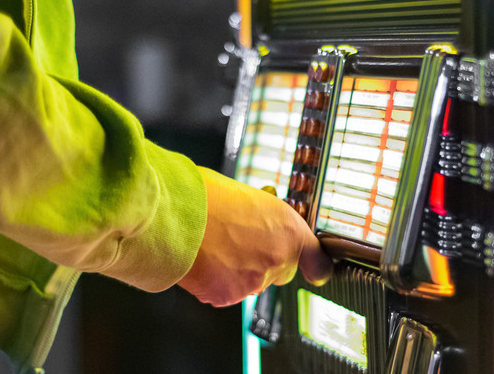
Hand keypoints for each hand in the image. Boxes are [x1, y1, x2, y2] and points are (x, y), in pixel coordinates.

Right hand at [177, 167, 332, 306]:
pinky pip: (225, 293)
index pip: (318, 261)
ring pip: (251, 284)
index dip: (315, 266)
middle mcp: (277, 259)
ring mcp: (253, 282)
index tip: (317, 270)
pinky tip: (204, 260)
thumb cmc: (209, 196)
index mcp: (289, 231)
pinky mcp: (227, 296)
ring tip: (214, 246)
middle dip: (265, 262)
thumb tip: (264, 224)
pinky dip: (215, 282)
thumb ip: (267, 219)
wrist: (175, 212)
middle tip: (240, 243)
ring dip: (237, 271)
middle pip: (281, 272)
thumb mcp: (252, 197)